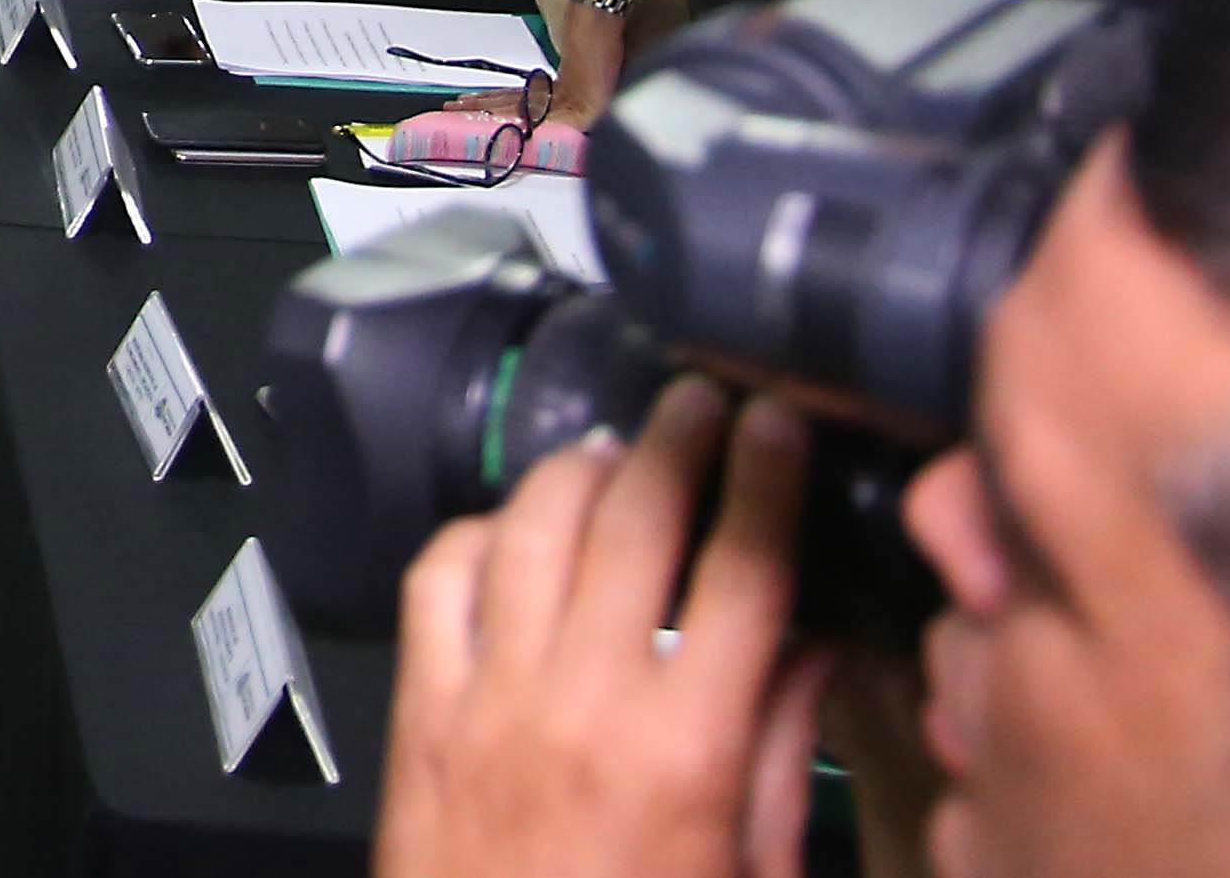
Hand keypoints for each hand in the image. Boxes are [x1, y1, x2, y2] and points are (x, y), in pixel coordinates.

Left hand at [379, 381, 824, 877]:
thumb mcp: (753, 872)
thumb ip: (782, 758)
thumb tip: (807, 652)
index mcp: (686, 747)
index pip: (740, 568)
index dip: (766, 477)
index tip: (782, 420)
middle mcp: (582, 702)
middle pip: (634, 518)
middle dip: (679, 439)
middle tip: (706, 399)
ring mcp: (490, 698)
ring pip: (530, 528)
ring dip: (579, 470)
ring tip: (620, 448)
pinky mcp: (423, 712)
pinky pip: (437, 581)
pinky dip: (476, 535)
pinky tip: (509, 528)